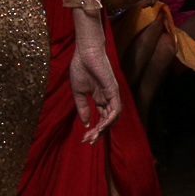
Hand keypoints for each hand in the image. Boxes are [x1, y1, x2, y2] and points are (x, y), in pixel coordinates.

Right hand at [68, 22, 122, 141]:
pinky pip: (115, 109)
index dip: (94, 130)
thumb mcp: (79, 92)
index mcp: (100, 99)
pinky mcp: (114, 91)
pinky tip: (100, 126)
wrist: (84, 53)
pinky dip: (109, 119)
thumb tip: (85, 123)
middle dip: (99, 133)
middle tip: (89, 141)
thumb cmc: (81, 68)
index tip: (84, 139)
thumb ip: (82, 108)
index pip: (101, 118)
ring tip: (93, 136)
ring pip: (112, 118)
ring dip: (104, 129)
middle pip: (107, 121)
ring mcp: (112, 95)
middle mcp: (108, 99)